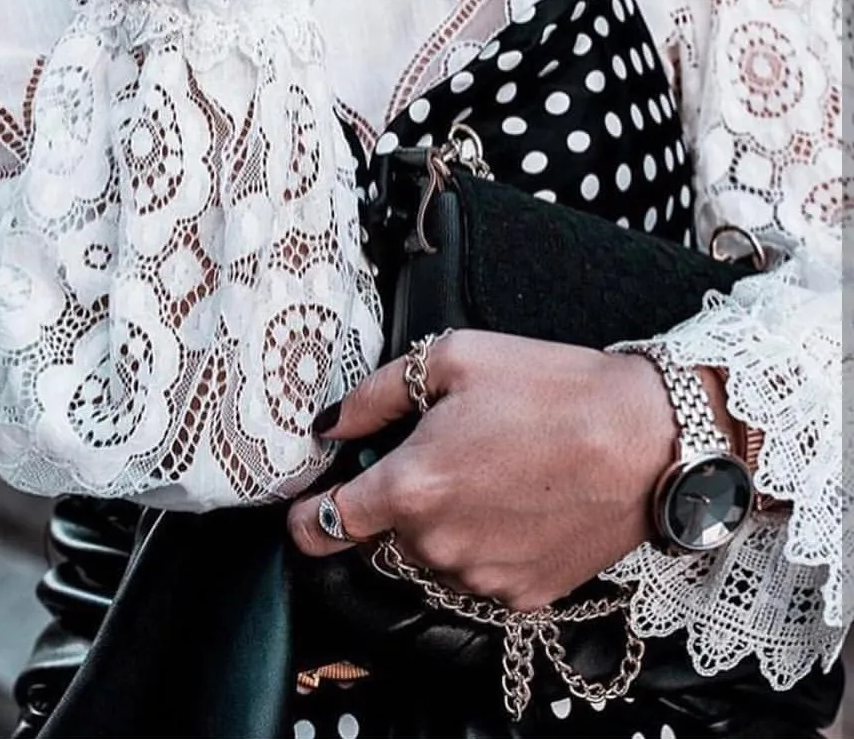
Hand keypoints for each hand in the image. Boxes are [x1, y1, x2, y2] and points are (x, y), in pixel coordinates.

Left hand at [288, 330, 680, 610]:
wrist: (649, 440)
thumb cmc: (553, 391)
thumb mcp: (453, 358)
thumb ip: (374, 395)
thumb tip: (330, 426)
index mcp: (412, 488)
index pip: (323, 527)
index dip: (305, 516)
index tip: (306, 507)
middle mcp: (439, 545)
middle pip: (377, 539)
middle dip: (384, 505)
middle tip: (426, 457)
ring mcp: (482, 578)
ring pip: (425, 560)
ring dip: (433, 527)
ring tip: (482, 474)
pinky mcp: (523, 595)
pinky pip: (475, 576)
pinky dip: (477, 546)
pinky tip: (511, 504)